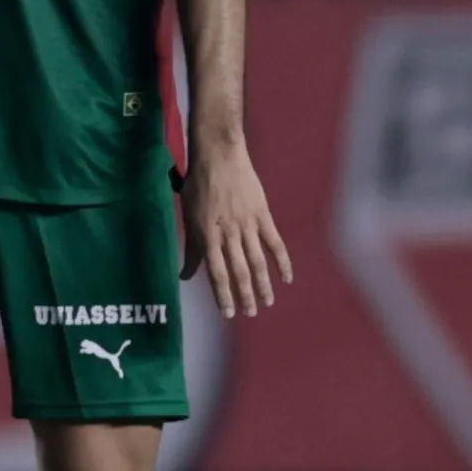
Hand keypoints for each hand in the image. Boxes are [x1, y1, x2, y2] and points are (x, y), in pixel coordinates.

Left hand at [179, 141, 293, 319]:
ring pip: (257, 261)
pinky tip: (286, 279)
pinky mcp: (263, 216)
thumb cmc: (199, 188)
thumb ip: (192, 250)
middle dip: (244, 295)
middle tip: (250, 313)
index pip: (216, 273)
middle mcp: (228, 234)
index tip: (227, 313)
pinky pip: (275, 243)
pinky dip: (282, 262)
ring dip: (263, 284)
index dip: (222, 295)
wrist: (219, 157)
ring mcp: (248, 225)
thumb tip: (185, 277)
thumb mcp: (189, 218)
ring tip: (267, 302)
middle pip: (239, 271)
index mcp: (207, 235)